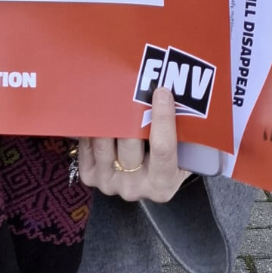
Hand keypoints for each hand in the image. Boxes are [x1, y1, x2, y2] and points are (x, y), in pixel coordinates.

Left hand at [78, 87, 189, 203]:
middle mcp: (135, 187)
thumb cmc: (168, 163)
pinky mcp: (90, 175)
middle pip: (129, 141)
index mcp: (163, 184)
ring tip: (112, 90)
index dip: (162, 119)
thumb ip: (181, 133)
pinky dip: (92, 125)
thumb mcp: (184, 155)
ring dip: (108, 115)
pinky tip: (98, 108)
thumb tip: (175, 94)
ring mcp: (110, 183)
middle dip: (131, 110)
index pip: (163, 148)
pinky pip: (88, 143)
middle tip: (131, 85)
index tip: (162, 92)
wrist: (143, 182)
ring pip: (104, 141)